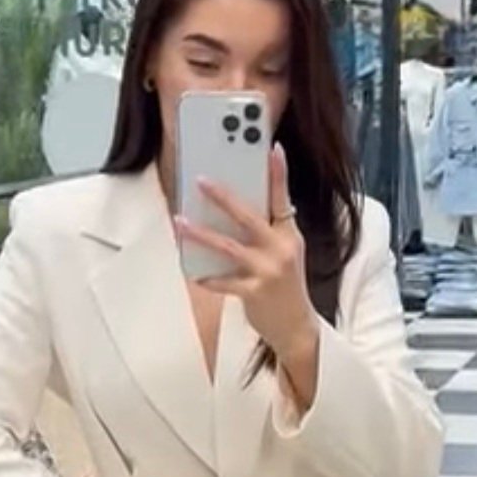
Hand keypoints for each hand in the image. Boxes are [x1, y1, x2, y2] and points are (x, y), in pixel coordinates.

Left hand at [175, 146, 319, 367]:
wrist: (296, 327)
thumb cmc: (285, 286)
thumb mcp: (284, 253)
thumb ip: (267, 232)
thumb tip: (235, 210)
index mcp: (289, 234)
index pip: (283, 198)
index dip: (279, 174)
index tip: (272, 149)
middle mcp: (281, 249)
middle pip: (248, 217)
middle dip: (223, 197)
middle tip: (201, 180)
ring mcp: (268, 271)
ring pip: (228, 246)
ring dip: (201, 233)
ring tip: (180, 222)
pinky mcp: (255, 292)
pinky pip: (224, 281)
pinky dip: (208, 278)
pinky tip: (193, 272)